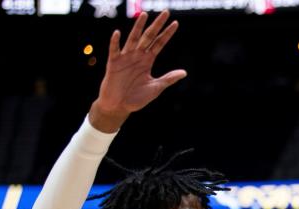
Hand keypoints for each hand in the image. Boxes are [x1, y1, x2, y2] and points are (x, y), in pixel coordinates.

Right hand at [89, 11, 185, 131]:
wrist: (119, 106)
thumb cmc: (136, 98)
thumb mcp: (156, 88)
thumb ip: (168, 79)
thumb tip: (184, 72)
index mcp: (147, 60)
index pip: (159, 43)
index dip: (167, 34)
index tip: (176, 23)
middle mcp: (137, 56)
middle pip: (149, 37)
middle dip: (157, 25)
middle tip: (166, 12)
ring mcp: (125, 58)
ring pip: (133, 39)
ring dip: (138, 28)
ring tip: (145, 15)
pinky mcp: (114, 63)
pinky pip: (114, 51)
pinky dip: (115, 42)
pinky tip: (117, 33)